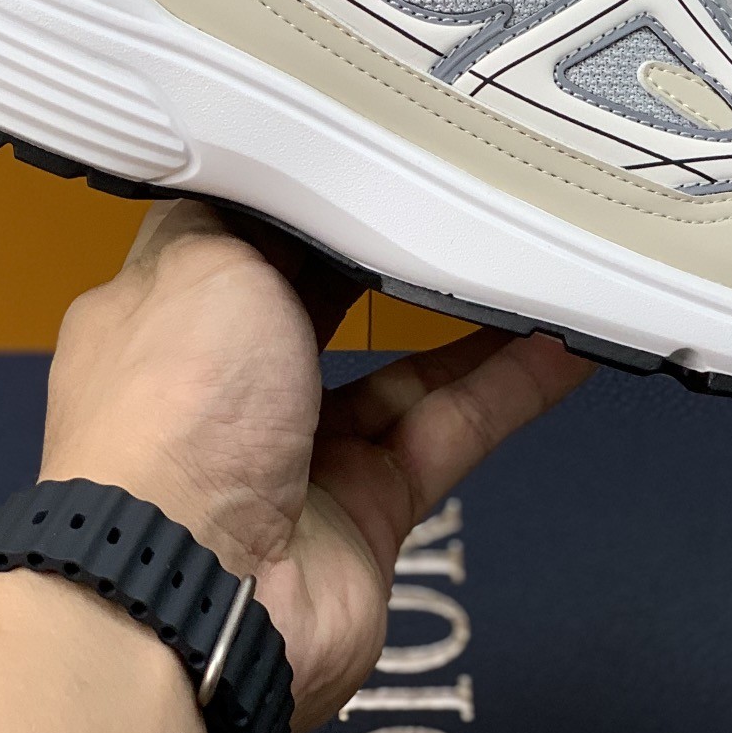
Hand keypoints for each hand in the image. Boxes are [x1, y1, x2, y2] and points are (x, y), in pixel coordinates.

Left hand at [39, 200, 593, 732]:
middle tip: (461, 183)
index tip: (363, 138)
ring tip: (537, 249)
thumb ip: (259, 215)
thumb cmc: (174, 407)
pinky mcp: (372, 508)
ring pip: (405, 366)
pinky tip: (567, 336)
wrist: (190, 595)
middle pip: (324, 298)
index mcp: (164, 313)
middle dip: (387, 248)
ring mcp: (300, 452)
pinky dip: (510, 385)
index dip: (297, 192)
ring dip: (471, 313)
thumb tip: (294, 177)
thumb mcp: (199, 258)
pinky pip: (452, 428)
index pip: (237, 233)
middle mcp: (228, 383)